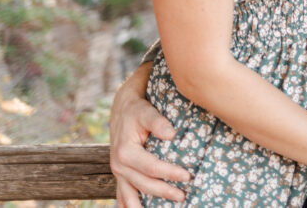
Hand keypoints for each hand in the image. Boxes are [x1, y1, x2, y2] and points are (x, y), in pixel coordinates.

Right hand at [109, 65, 190, 206]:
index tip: (187, 176)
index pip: (151, 168)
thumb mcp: (146, 111)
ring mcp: (118, 172)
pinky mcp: (120, 174)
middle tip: (183, 196)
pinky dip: (129, 206)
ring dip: (144, 207)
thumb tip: (171, 134)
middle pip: (144, 184)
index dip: (170, 173)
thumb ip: (157, 121)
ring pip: (131, 195)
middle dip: (164, 192)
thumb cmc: (137, 109)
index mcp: (125, 152)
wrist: (122, 108)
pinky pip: (123, 195)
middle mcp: (119, 165)